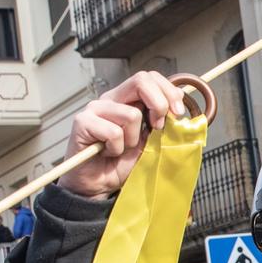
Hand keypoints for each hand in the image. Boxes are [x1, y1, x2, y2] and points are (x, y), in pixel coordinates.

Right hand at [59, 72, 191, 197]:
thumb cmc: (122, 163)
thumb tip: (179, 112)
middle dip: (159, 104)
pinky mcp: (82, 122)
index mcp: (127, 99)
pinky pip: (114, 133)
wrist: (100, 184)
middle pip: (141, 80)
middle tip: (158, 128)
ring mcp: (95, 108)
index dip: (169, 91)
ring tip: (121, 149)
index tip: (178, 113)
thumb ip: (162, 124)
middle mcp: (111, 98)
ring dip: (132, 139)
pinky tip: (108, 152)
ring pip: (131, 114)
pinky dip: (116, 148)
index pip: (150, 78)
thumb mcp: (150, 142)